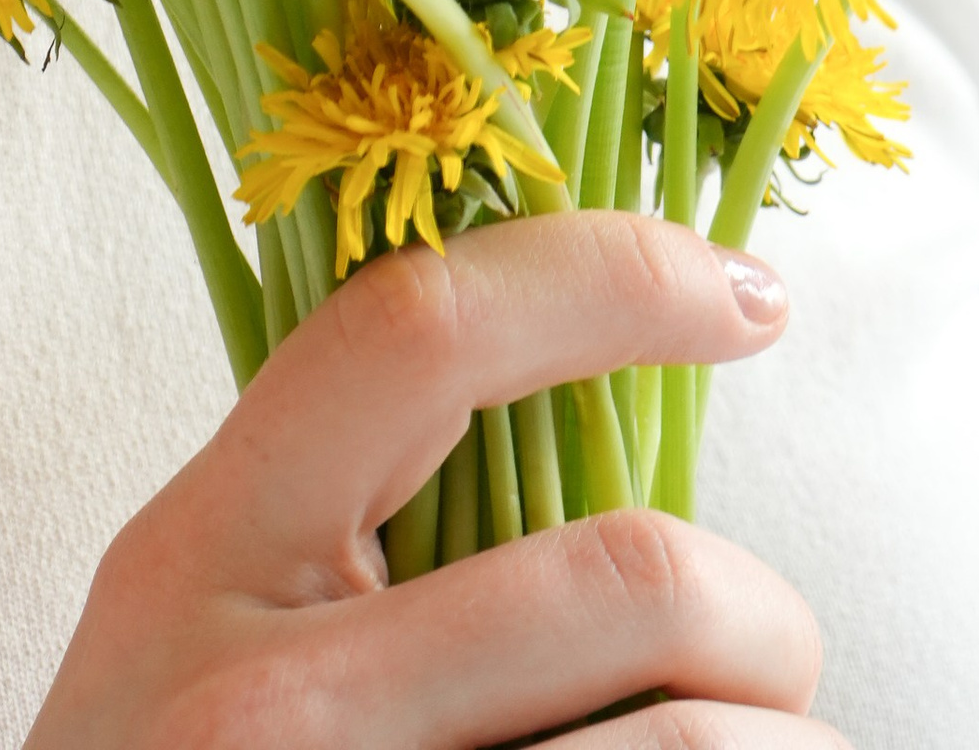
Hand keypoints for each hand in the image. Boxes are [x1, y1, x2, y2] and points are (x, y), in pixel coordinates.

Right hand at [28, 211, 839, 749]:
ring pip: (694, 744)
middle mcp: (265, 704)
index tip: (745, 295)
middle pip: (632, 578)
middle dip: (764, 617)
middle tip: (766, 662)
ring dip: (787, 743)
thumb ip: (338, 524)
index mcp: (201, 559)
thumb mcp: (190, 640)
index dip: (611, 275)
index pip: (420, 334)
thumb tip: (593, 417)